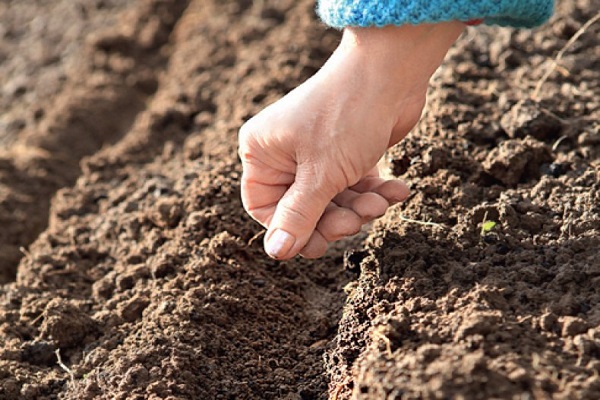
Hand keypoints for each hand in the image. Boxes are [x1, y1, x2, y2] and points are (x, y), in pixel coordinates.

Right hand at [239, 22, 464, 259]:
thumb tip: (275, 252)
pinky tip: (397, 190)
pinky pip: (353, 185)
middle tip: (357, 220)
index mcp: (262, 152)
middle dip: (334, 218)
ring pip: (332, 200)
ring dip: (360, 207)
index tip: (320, 242)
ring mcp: (316, 152)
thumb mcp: (321, 175)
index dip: (291, 229)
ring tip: (381, 201)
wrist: (392, 71)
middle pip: (302, 208)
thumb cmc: (347, 116)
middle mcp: (284, 152)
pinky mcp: (345, 152)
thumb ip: (299, 216)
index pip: (264, 208)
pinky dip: (375, 191)